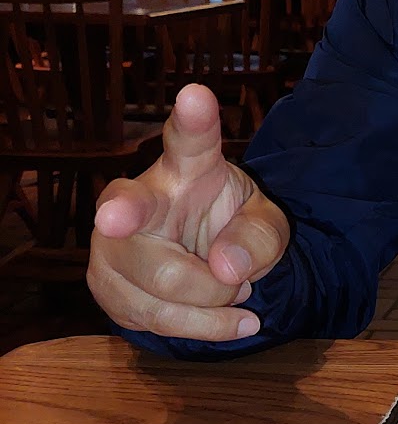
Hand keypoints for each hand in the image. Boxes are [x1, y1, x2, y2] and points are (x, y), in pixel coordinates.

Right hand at [88, 84, 289, 341]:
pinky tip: (225, 319)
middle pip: (152, 239)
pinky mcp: (106, 284)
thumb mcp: (266, 226)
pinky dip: (200, 328)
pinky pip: (153, 320)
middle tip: (239, 286)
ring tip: (236, 293)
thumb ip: (259, 239)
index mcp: (187, 167)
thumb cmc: (232, 229)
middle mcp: (137, 196)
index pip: (189, 139)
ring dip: (212, 307)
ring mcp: (111, 242)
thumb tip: (226, 271)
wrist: (205, 262)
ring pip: (158, 290)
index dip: (193, 119)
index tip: (196, 95)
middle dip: (203, 279)